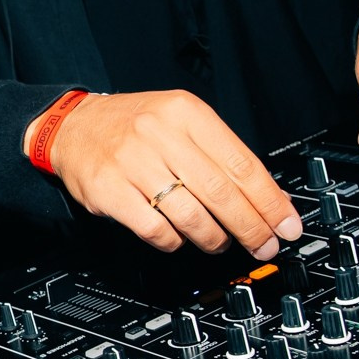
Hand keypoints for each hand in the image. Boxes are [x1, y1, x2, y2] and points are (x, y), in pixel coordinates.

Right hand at [35, 89, 301, 258]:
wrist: (72, 126)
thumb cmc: (131, 127)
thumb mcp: (178, 120)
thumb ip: (216, 152)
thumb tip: (263, 197)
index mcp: (186, 113)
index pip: (241, 163)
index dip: (270, 201)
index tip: (286, 224)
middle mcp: (160, 134)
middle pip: (221, 192)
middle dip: (251, 227)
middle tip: (265, 245)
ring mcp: (133, 163)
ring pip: (191, 214)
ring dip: (215, 238)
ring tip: (222, 244)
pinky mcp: (109, 191)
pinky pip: (155, 228)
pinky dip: (174, 241)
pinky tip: (179, 240)